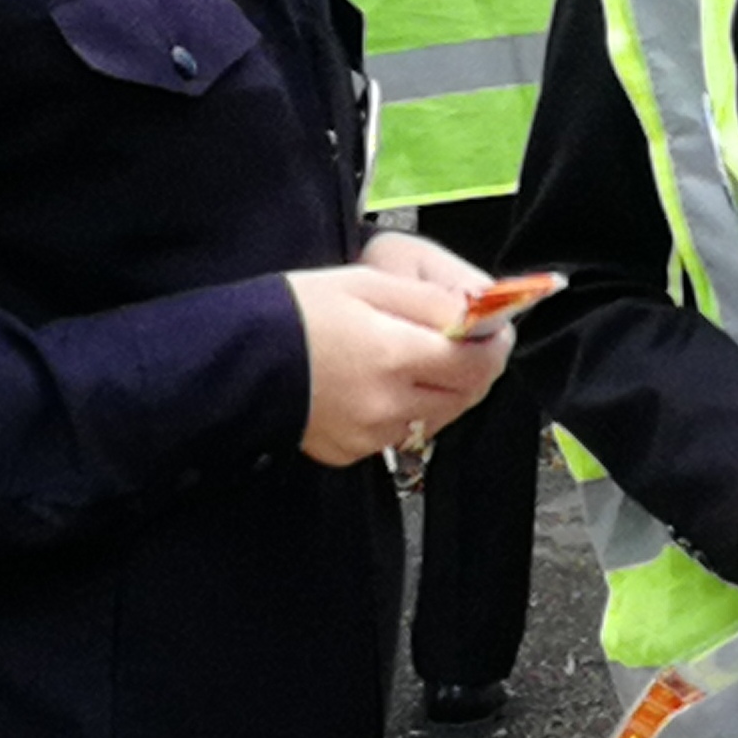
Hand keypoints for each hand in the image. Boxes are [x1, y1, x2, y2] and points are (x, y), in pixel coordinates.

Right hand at [284, 238, 509, 467]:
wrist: (241, 356)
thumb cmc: (301, 310)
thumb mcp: (370, 285)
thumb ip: (432, 303)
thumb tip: (482, 315)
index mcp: (393, 355)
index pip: (477, 363)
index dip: (495, 344)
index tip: (497, 329)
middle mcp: (387, 404)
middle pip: (466, 395)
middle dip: (476, 367)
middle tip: (466, 341)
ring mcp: (369, 435)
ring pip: (439, 419)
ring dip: (446, 391)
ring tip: (421, 359)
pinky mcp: (352, 451)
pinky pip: (403, 435)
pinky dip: (410, 411)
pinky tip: (387, 384)